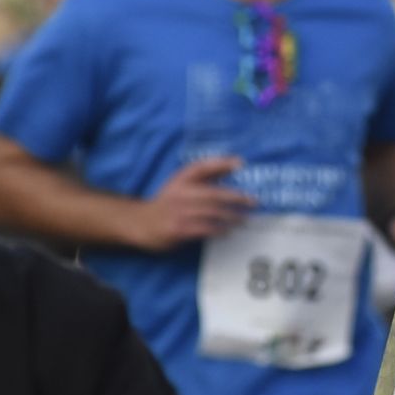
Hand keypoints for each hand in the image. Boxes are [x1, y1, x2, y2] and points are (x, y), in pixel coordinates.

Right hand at [130, 156, 255, 251]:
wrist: (141, 223)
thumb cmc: (169, 202)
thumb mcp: (183, 184)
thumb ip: (208, 174)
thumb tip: (237, 163)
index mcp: (181, 179)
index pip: (201, 166)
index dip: (221, 163)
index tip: (240, 163)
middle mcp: (180, 193)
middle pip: (212, 193)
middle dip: (236, 197)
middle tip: (253, 201)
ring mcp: (178, 212)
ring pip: (211, 212)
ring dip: (231, 216)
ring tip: (244, 219)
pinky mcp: (177, 229)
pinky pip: (203, 229)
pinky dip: (218, 230)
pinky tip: (227, 231)